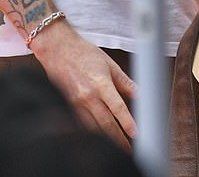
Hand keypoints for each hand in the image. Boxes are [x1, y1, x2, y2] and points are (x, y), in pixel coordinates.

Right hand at [31, 18, 136, 150]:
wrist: (58, 49)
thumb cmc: (83, 53)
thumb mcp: (109, 63)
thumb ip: (124, 81)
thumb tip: (139, 93)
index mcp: (100, 83)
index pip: (117, 108)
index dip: (127, 123)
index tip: (135, 134)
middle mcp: (87, 96)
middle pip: (105, 123)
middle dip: (118, 139)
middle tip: (129, 150)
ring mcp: (75, 103)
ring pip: (92, 128)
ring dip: (105, 139)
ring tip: (117, 148)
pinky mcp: (67, 106)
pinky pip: (80, 124)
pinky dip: (90, 133)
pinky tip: (98, 138)